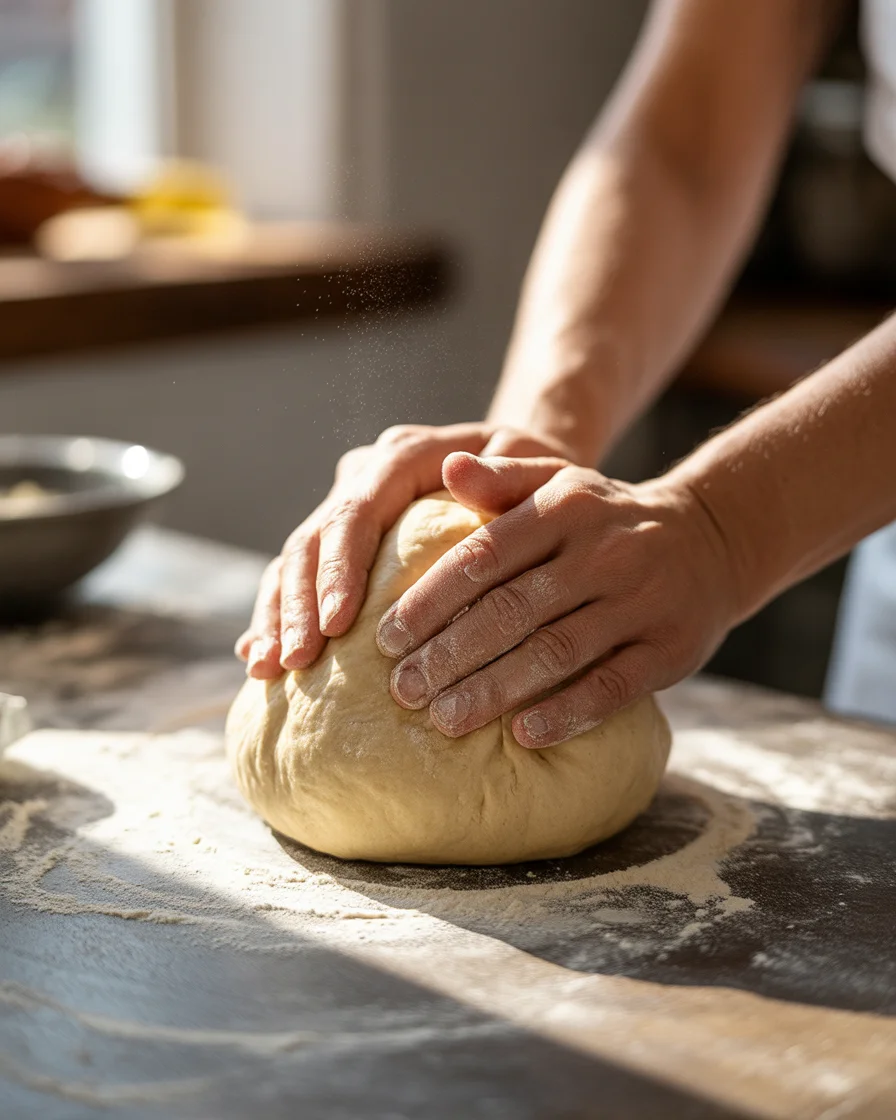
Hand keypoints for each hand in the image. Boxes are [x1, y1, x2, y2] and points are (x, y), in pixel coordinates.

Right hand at [236, 424, 571, 677]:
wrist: (521, 474)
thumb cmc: (536, 478)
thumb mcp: (533, 467)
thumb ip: (502, 475)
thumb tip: (456, 470)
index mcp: (402, 456)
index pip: (357, 509)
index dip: (340, 568)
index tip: (336, 625)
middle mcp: (363, 477)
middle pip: (313, 539)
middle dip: (299, 604)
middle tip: (295, 662)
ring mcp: (346, 508)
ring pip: (293, 560)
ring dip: (277, 616)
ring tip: (266, 670)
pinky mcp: (341, 542)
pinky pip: (296, 579)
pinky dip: (276, 618)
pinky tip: (256, 660)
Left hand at [376, 452, 736, 747]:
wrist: (711, 538)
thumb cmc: (607, 518)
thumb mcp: (560, 482)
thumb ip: (502, 478)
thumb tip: (446, 467)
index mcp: (565, 508)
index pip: (484, 556)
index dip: (431, 600)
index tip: (386, 638)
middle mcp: (604, 551)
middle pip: (512, 610)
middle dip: (449, 654)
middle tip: (402, 691)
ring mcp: (641, 601)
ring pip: (556, 651)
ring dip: (494, 689)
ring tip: (443, 719)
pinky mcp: (670, 649)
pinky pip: (612, 686)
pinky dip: (566, 712)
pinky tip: (522, 734)